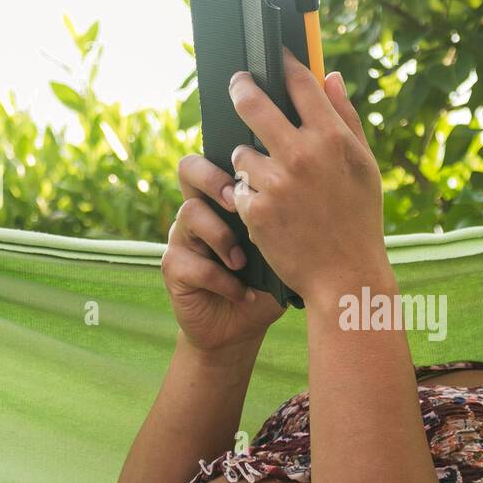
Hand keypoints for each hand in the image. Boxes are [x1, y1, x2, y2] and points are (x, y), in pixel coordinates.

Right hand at [162, 154, 285, 354]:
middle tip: (239, 201)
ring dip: (222, 237)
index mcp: (225, 199)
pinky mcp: (173, 268)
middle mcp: (200, 210)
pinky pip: (193, 263)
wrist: (241, 328)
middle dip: (214, 179)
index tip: (262, 167)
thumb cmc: (266, 284)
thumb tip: (308, 195)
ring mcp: (183, 237)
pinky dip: (223, 280)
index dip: (234, 154)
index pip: (220, 157)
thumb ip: (287, 222)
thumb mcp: (284, 250)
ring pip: (190, 212)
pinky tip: (243, 293)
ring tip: (243, 262)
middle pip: (190, 168)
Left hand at [227, 49, 388, 302]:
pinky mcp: (256, 210)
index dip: (284, 63)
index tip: (274, 54)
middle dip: (241, 88)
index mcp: (332, 138)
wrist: (346, 276)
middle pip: (253, 102)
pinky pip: (238, 189)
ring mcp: (276, 183)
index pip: (300, 82)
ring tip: (268, 180)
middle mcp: (302, 154)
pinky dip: (248, 198)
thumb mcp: (364, 166)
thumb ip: (346, 119)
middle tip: (237, 83)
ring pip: (241, 152)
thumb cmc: (359, 220)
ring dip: (249, 161)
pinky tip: (267, 210)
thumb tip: (331, 77)